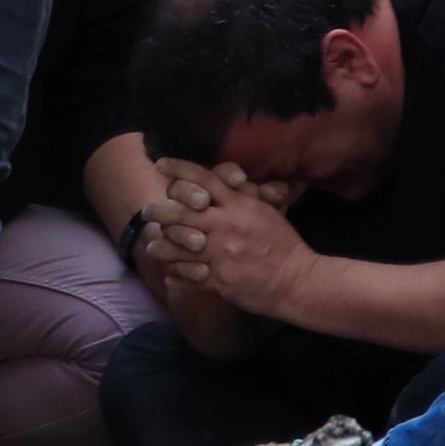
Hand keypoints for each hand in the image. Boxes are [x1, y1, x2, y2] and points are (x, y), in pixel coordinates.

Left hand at [141, 158, 316, 318]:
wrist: (297, 280)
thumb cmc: (283, 244)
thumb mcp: (265, 211)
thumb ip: (241, 196)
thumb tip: (220, 180)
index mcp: (239, 205)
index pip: (203, 178)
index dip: (178, 169)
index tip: (160, 165)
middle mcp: (226, 225)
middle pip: (180, 211)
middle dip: (158, 209)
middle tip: (147, 210)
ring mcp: (220, 254)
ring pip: (177, 244)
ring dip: (161, 244)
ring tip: (152, 245)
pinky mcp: (218, 279)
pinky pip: (187, 274)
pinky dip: (175, 273)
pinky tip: (169, 272)